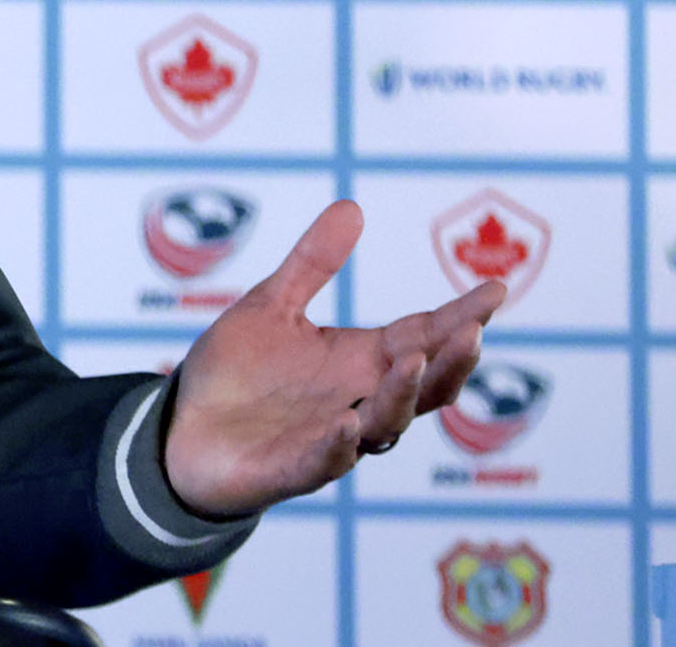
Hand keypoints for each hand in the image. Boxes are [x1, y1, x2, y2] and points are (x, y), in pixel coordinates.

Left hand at [162, 199, 503, 517]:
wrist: (179, 429)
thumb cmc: (235, 373)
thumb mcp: (271, 306)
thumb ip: (312, 264)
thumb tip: (352, 206)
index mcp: (359, 361)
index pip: (424, 336)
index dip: (462, 317)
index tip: (497, 290)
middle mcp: (358, 401)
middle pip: (425, 386)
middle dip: (451, 361)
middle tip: (472, 331)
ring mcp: (331, 439)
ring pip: (385, 423)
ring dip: (401, 394)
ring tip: (412, 360)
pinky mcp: (293, 469)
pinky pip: (325, 462)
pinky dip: (340, 445)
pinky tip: (346, 423)